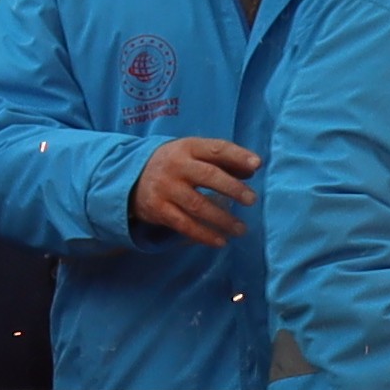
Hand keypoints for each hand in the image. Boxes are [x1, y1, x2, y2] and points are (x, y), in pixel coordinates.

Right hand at [129, 136, 261, 246]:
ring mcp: (166, 188)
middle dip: (233, 188)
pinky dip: (204, 235)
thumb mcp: (194, 154)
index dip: (237, 155)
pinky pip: (185, 225)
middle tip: (251, 200)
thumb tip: (252, 170)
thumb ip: (223, 160)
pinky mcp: (158, 210)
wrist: (132, 177)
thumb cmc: (176, 164)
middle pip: (208, 176)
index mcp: (188, 147)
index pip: (216, 148)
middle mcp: (176, 166)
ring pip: (198, 205)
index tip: (257, 164)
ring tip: (241, 229)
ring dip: (222, 219)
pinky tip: (221, 241)